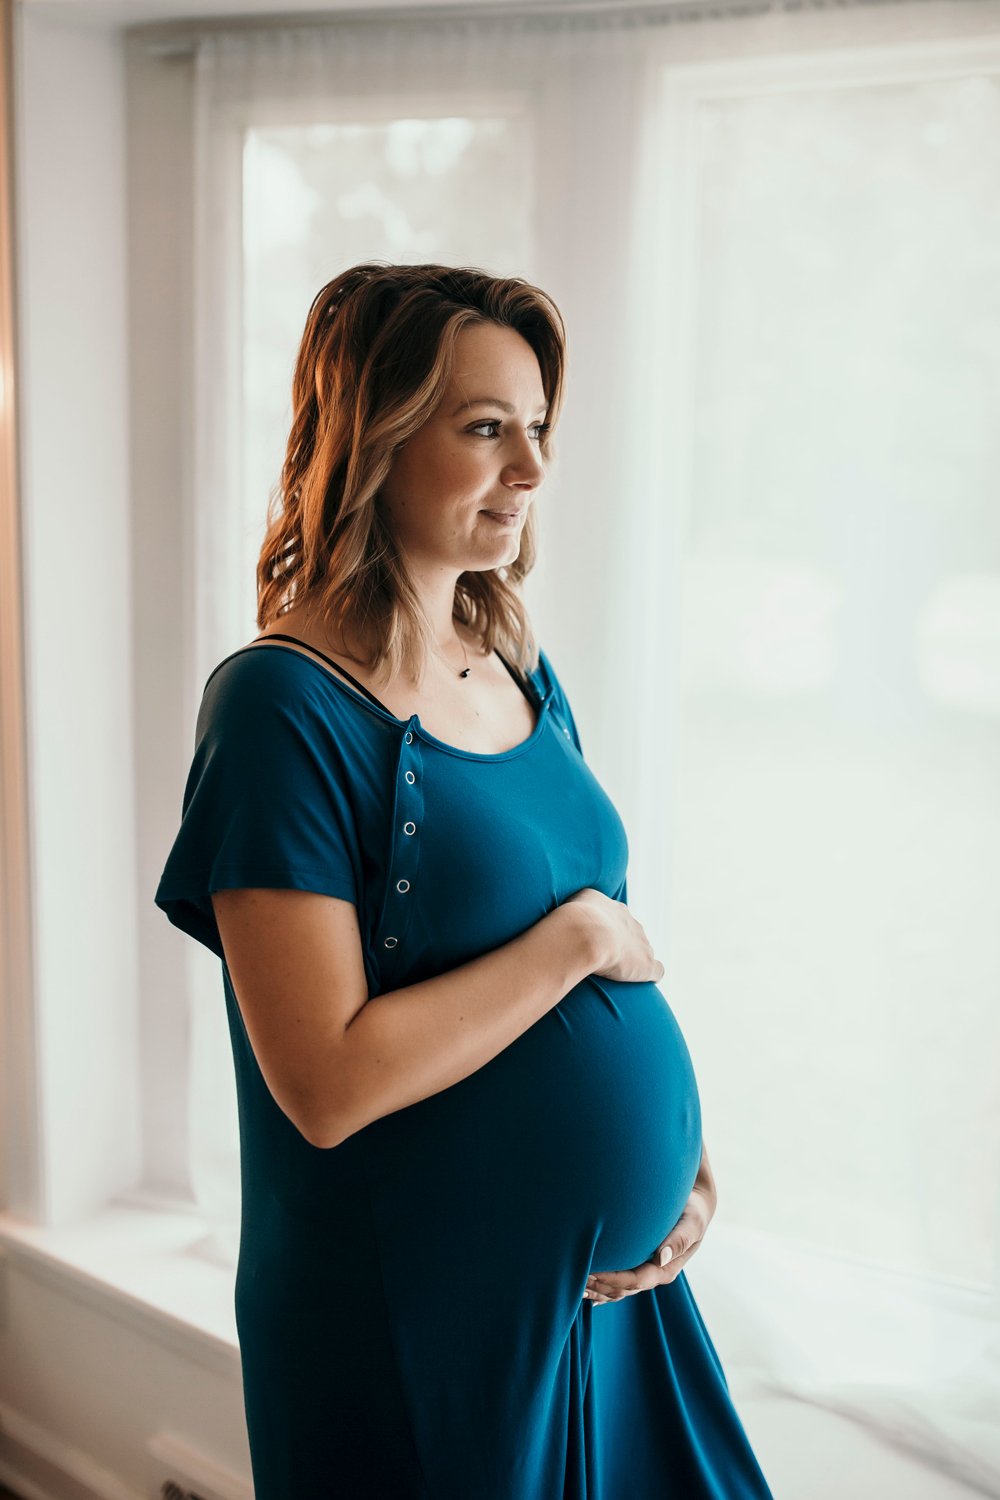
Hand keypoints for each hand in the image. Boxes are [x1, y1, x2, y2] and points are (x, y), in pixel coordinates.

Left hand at [582, 1146, 717, 1305]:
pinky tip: (584, 1289)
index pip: (635, 1281)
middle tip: (574, 1277)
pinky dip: (601, 1288)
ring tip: (574, 1286)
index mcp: (666, 1269)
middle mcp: (654, 1274)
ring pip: (618, 1290)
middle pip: (623, 1289)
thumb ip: (679, 1239)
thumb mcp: (691, 1223)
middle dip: (600, 1285)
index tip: (591, 1271)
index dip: (612, 1279)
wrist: (694, 1206)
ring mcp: (646, 1272)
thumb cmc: (692, 1212)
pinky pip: (618, 1283)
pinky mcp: (639, 1264)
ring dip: (597, 1290)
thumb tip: (661, 1258)